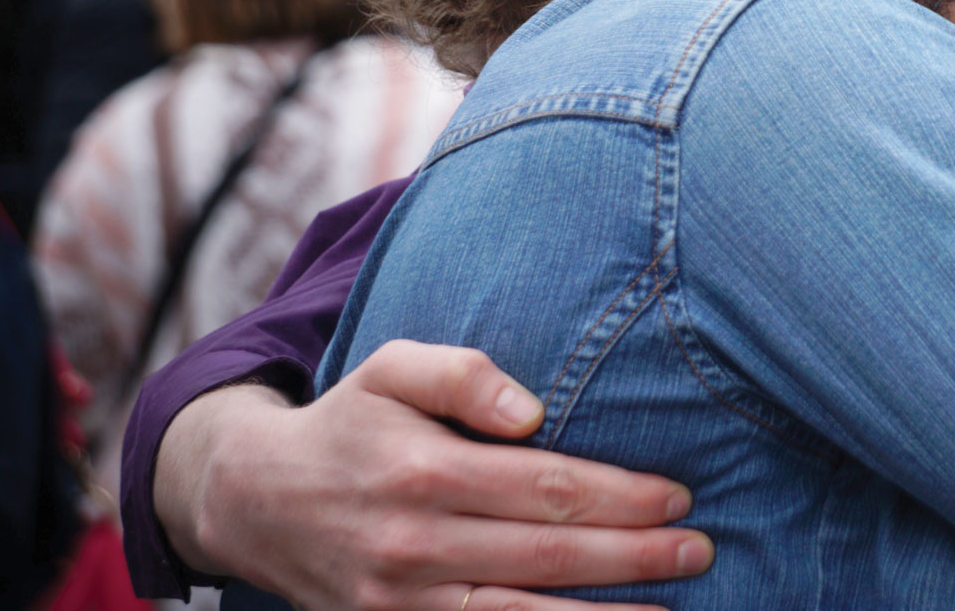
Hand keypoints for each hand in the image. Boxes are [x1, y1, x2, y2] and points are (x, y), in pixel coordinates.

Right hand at [157, 340, 713, 610]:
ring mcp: (401, 603)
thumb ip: (463, 375)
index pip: (545, 489)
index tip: (679, 493)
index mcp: (423, 470)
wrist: (254, 501)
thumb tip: (532, 410)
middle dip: (634, 556)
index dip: (619, 495)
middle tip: (701, 547)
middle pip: (546, 557)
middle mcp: (413, 545)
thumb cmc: (349, 420)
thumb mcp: (392, 368)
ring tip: (674, 608)